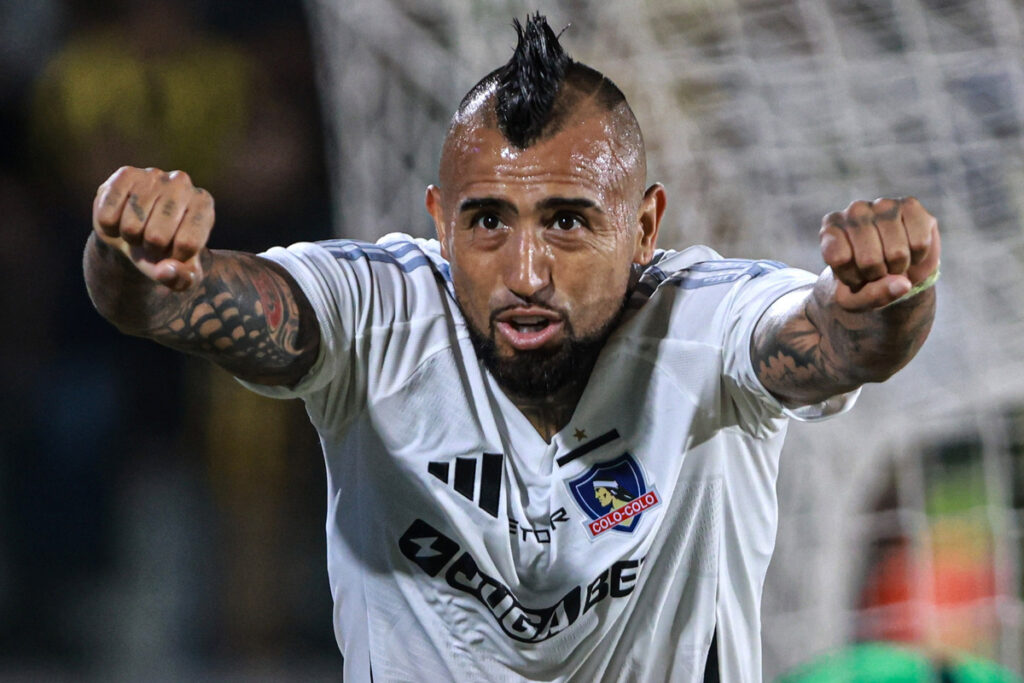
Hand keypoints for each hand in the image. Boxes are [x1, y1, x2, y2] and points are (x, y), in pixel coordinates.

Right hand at [92, 166, 213, 290]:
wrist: (136, 234)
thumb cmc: (166, 253)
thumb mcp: (181, 273)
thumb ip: (181, 279)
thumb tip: (165, 270)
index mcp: (203, 205)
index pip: (188, 244)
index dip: (175, 258)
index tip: (174, 251)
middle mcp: (182, 183)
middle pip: (157, 236)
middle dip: (150, 248)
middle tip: (153, 240)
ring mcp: (153, 175)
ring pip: (131, 227)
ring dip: (130, 237)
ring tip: (138, 229)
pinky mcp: (124, 175)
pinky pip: (107, 216)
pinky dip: (110, 227)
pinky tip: (120, 217)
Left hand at [819, 197, 940, 310]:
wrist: (890, 269)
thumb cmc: (865, 281)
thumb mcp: (856, 299)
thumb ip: (873, 296)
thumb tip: (904, 284)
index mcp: (831, 229)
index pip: (840, 259)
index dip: (852, 278)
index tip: (854, 277)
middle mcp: (854, 211)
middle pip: (869, 259)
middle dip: (877, 275)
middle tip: (877, 271)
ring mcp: (883, 204)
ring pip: (897, 252)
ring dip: (899, 267)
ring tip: (892, 261)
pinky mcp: (911, 205)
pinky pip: (919, 243)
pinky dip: (917, 257)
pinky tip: (909, 251)